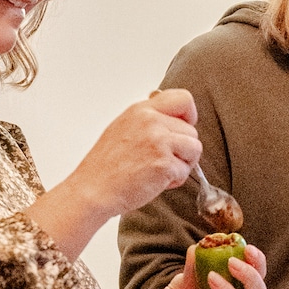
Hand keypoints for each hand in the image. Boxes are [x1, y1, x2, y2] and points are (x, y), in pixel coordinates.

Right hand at [29, 90, 203, 260]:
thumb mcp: (123, 127)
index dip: (189, 115)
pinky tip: (156, 181)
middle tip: (162, 160)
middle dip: (183, 149)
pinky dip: (175, 180)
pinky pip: (186, 170)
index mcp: (141, 110)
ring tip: (159, 171)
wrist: (93, 189)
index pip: (183, 99)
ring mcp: (159, 142)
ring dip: (182, 164)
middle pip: (192, 131)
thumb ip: (149, 120)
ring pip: (194, 149)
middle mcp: (151, 122)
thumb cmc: (106, 166)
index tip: (183, 128)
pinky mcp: (164, 163)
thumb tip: (173, 119)